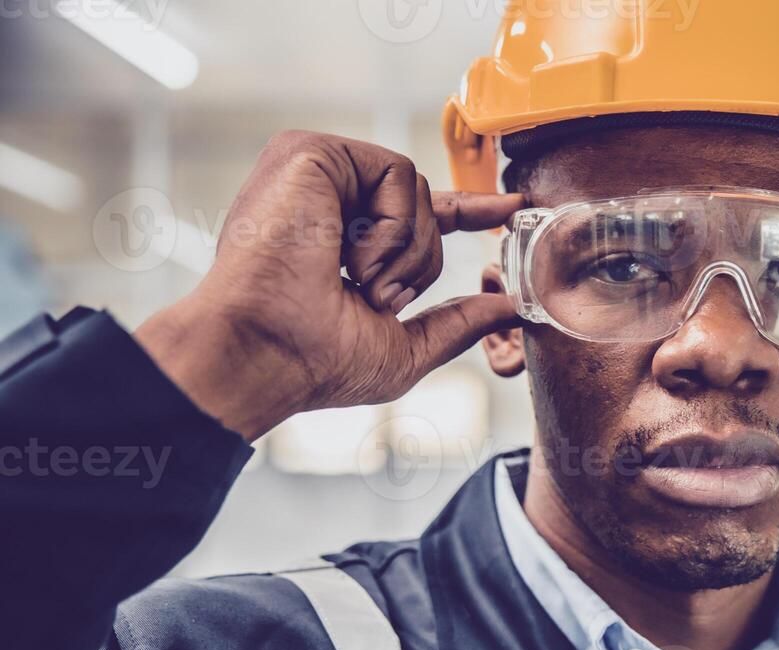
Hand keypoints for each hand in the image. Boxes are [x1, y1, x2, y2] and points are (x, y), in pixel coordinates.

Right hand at [135, 131, 522, 440]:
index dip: (469, 211)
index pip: (418, 217)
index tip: (510, 209)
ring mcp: (317, 175)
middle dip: (421, 266)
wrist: (262, 352)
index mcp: (345, 241)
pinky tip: (348, 254)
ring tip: (358, 280)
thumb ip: (459, 323)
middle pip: (427, 210)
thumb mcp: (406, 348)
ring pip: (419, 192)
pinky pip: (398, 173)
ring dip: (406, 252)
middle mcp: (328, 202)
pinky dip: (390, 226)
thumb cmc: (315, 363)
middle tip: (375, 298)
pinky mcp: (311, 152)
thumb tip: (511, 309)